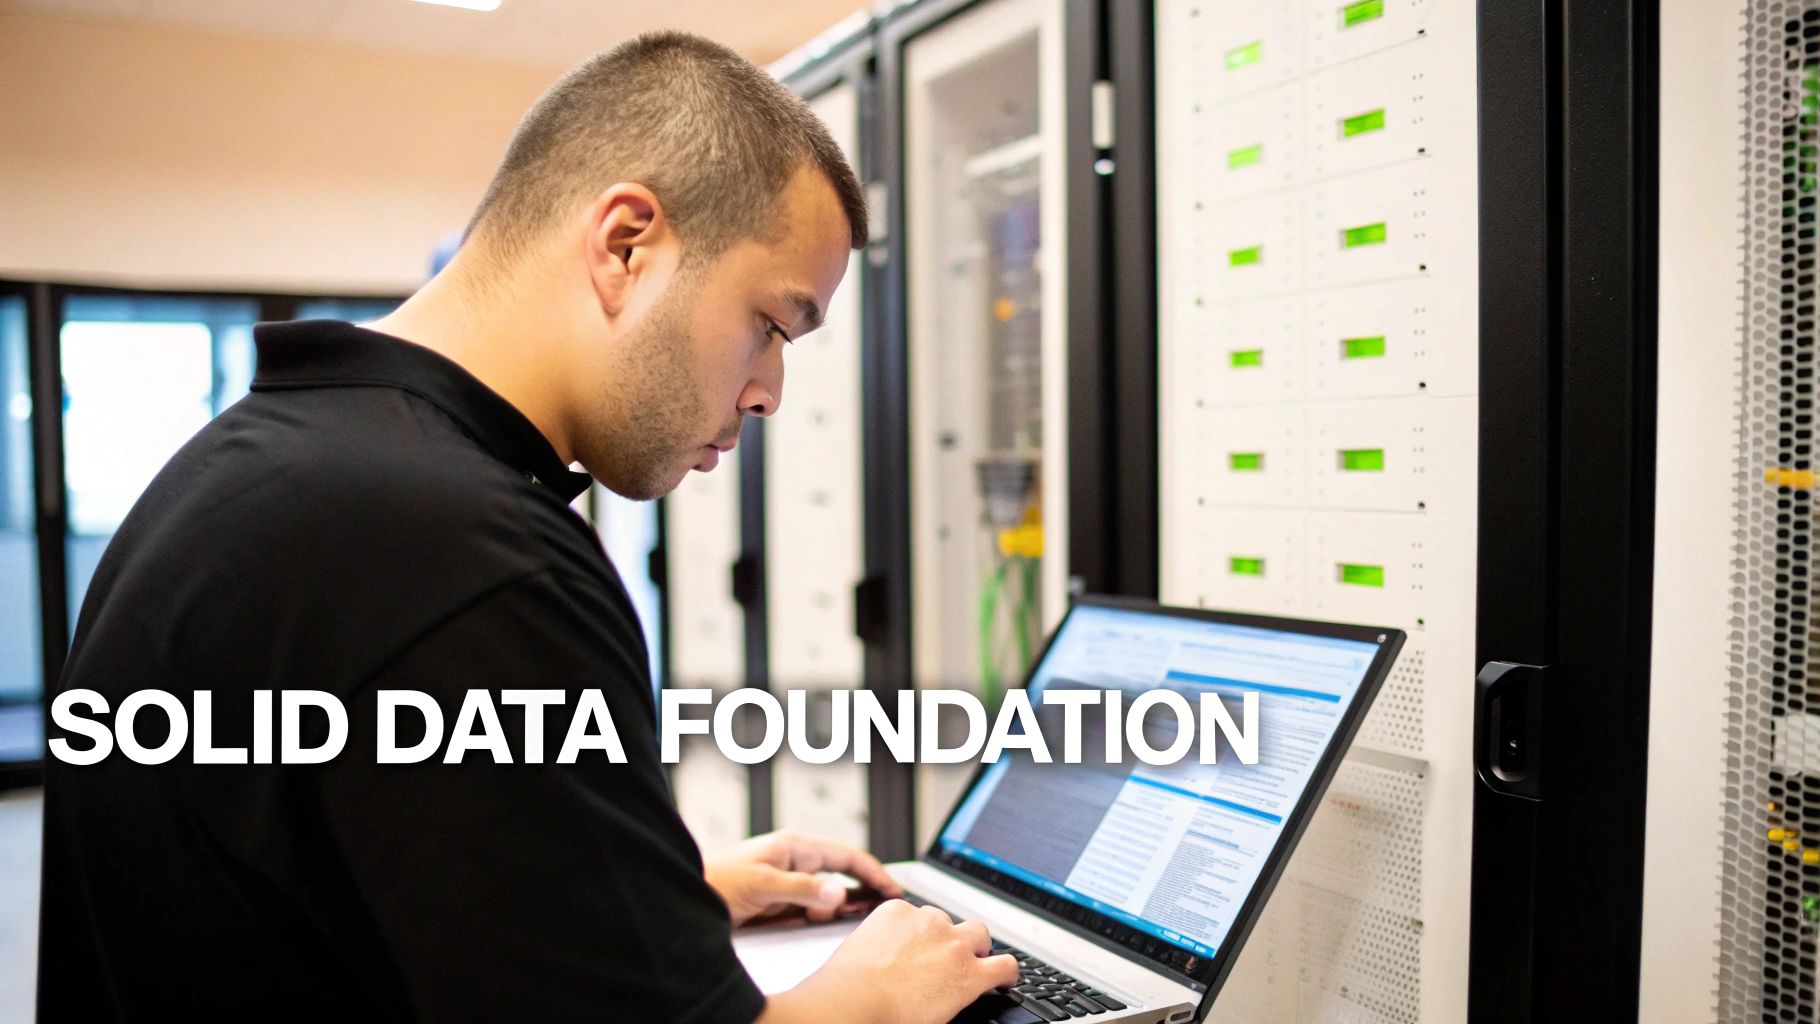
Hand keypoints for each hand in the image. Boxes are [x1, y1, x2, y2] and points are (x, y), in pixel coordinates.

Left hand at [704, 830, 903, 927]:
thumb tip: (839, 893)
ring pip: (827, 893)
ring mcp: (788, 879)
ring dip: (833, 905)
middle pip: (842, 874)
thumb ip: (803, 889)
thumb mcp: (763, 884)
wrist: (687, 895)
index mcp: (796, 846)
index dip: (874, 873)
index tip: (893, 890)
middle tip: (874, 910)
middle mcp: (795, 859)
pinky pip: (810, 905)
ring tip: (832, 915)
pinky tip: (818, 919)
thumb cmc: (717, 880)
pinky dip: (819, 913)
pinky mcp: (780, 899)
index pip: (848, 856)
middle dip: (857, 892)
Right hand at [759, 900, 1019, 1023]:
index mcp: (896, 912)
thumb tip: (876, 965)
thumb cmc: (845, 987)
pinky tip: (1006, 981)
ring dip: (978, 950)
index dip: (921, 937)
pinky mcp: (970, 973)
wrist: (855, 1003)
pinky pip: (1004, 966)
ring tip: (977, 966)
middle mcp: (928, 921)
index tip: (919, 951)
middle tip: (945, 960)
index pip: (918, 917)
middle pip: (950, 922)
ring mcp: (952, 944)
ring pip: (980, 935)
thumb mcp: (857, 951)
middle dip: (950, 937)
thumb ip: (874, 948)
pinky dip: (1007, 973)